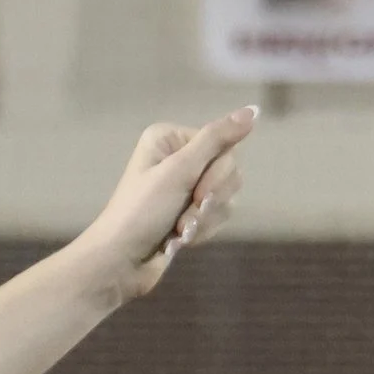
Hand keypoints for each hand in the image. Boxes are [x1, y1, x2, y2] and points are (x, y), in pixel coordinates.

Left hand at [76, 106, 255, 300]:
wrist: (120, 263)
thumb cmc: (141, 213)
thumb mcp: (178, 170)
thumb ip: (217, 139)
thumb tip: (253, 110)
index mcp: (171, 139)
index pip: (224, 145)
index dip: (217, 173)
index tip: (195, 193)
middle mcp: (179, 158)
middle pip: (229, 170)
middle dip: (209, 200)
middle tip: (184, 216)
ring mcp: (184, 187)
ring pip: (227, 196)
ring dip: (204, 218)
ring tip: (178, 231)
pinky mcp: (189, 213)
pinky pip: (218, 216)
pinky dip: (202, 230)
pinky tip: (179, 240)